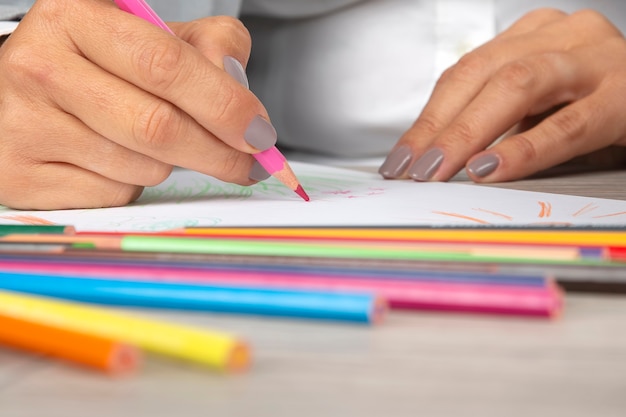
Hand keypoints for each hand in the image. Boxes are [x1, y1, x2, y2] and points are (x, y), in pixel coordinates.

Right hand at [0, 0, 272, 209]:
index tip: (259, 133)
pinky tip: (117, 161)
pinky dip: (133, 186)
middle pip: (157, 126)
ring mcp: (23, 125)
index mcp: (76, 17)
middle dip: (219, 153)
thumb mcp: (152, 36)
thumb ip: (210, 48)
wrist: (22, 94)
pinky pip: (112, 195)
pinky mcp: (21, 176)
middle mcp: (40, 66)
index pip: (166, 65)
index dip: (224, 104)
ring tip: (155, 143)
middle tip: (247, 163)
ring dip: (170, 165)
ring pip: (140, 167)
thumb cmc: (97, 65)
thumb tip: (243, 103)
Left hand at [379, 9, 625, 182]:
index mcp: (533, 36)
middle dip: (439, 126)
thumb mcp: (542, 101)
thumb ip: (498, 117)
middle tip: (411, 169)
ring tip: (440, 169)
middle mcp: (561, 36)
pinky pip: (567, 123)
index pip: (464, 73)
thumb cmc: (600, 100)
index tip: (401, 157)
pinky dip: (524, 149)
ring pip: (517, 86)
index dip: (428, 117)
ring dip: (469, 132)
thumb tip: (437, 156)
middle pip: (482, 74)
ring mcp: (595, 59)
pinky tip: (492, 167)